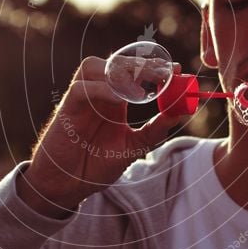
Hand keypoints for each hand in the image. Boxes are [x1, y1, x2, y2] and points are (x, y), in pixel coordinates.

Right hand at [17, 56, 184, 218]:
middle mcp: (98, 93)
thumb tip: (180, 113)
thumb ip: (154, 130)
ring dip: (118, 72)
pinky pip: (81, 89)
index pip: (133, 71)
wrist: (68, 185)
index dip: (153, 66)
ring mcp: (82, 98)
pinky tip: (119, 100)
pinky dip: (101, 90)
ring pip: (94, 66)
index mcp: (115, 99)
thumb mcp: (133, 147)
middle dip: (141, 65)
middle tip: (163, 73)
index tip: (176, 68)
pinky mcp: (66, 108)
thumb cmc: (96, 165)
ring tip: (140, 90)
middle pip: (116, 63)